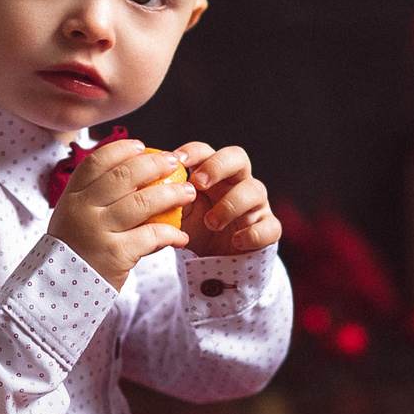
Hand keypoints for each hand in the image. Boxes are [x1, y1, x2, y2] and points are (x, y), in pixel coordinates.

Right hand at [47, 139, 192, 290]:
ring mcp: (99, 231)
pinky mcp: (116, 253)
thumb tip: (131, 172)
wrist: (60, 292)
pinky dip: (171, 234)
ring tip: (188, 192)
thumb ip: (94, 198)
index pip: (96, 162)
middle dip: (154, 165)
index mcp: (72, 197)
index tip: (141, 146)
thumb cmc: (75, 251)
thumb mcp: (73, 218)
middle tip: (174, 163)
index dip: (121, 149)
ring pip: (143, 202)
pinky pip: (151, 236)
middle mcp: (83, 210)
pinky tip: (181, 236)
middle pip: (124, 176)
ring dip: (172, 194)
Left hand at [168, 142, 280, 256]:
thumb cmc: (197, 229)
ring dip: (231, 204)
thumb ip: (168, 197)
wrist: (217, 262)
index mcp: (214, 174)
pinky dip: (254, 233)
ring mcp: (256, 204)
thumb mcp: (178, 213)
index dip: (195, 152)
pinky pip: (270, 226)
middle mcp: (238, 182)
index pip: (208, 151)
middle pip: (238, 157)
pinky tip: (236, 241)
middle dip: (218, 166)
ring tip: (211, 222)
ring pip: (256, 189)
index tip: (177, 160)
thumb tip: (143, 185)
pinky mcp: (268, 229)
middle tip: (198, 183)